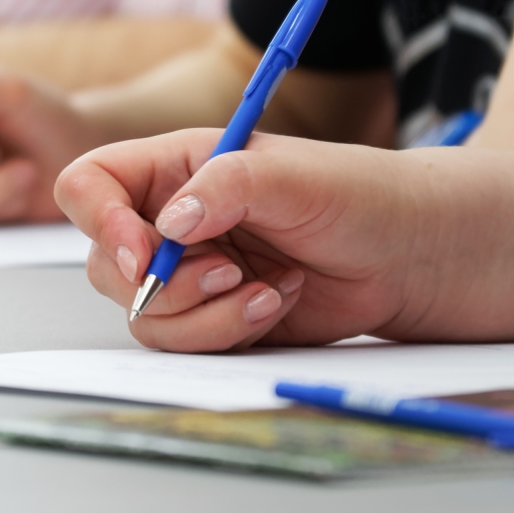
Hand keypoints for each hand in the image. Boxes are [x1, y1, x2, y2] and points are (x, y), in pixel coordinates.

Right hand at [54, 130, 513, 351]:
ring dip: (205, 315)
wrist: (422, 254)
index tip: (143, 254)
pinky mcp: (218, 316)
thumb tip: (169, 224)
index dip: (100, 222)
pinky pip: (187, 344)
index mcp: (176, 168)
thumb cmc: (368, 196)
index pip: (92, 187)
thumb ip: (227, 187)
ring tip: (270, 291)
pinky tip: (282, 307)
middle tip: (230, 273)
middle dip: (165, 284)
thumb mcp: (299, 177)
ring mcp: (194, 271)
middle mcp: (174, 220)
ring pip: (147, 316)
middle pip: (107, 265)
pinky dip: (229, 333)